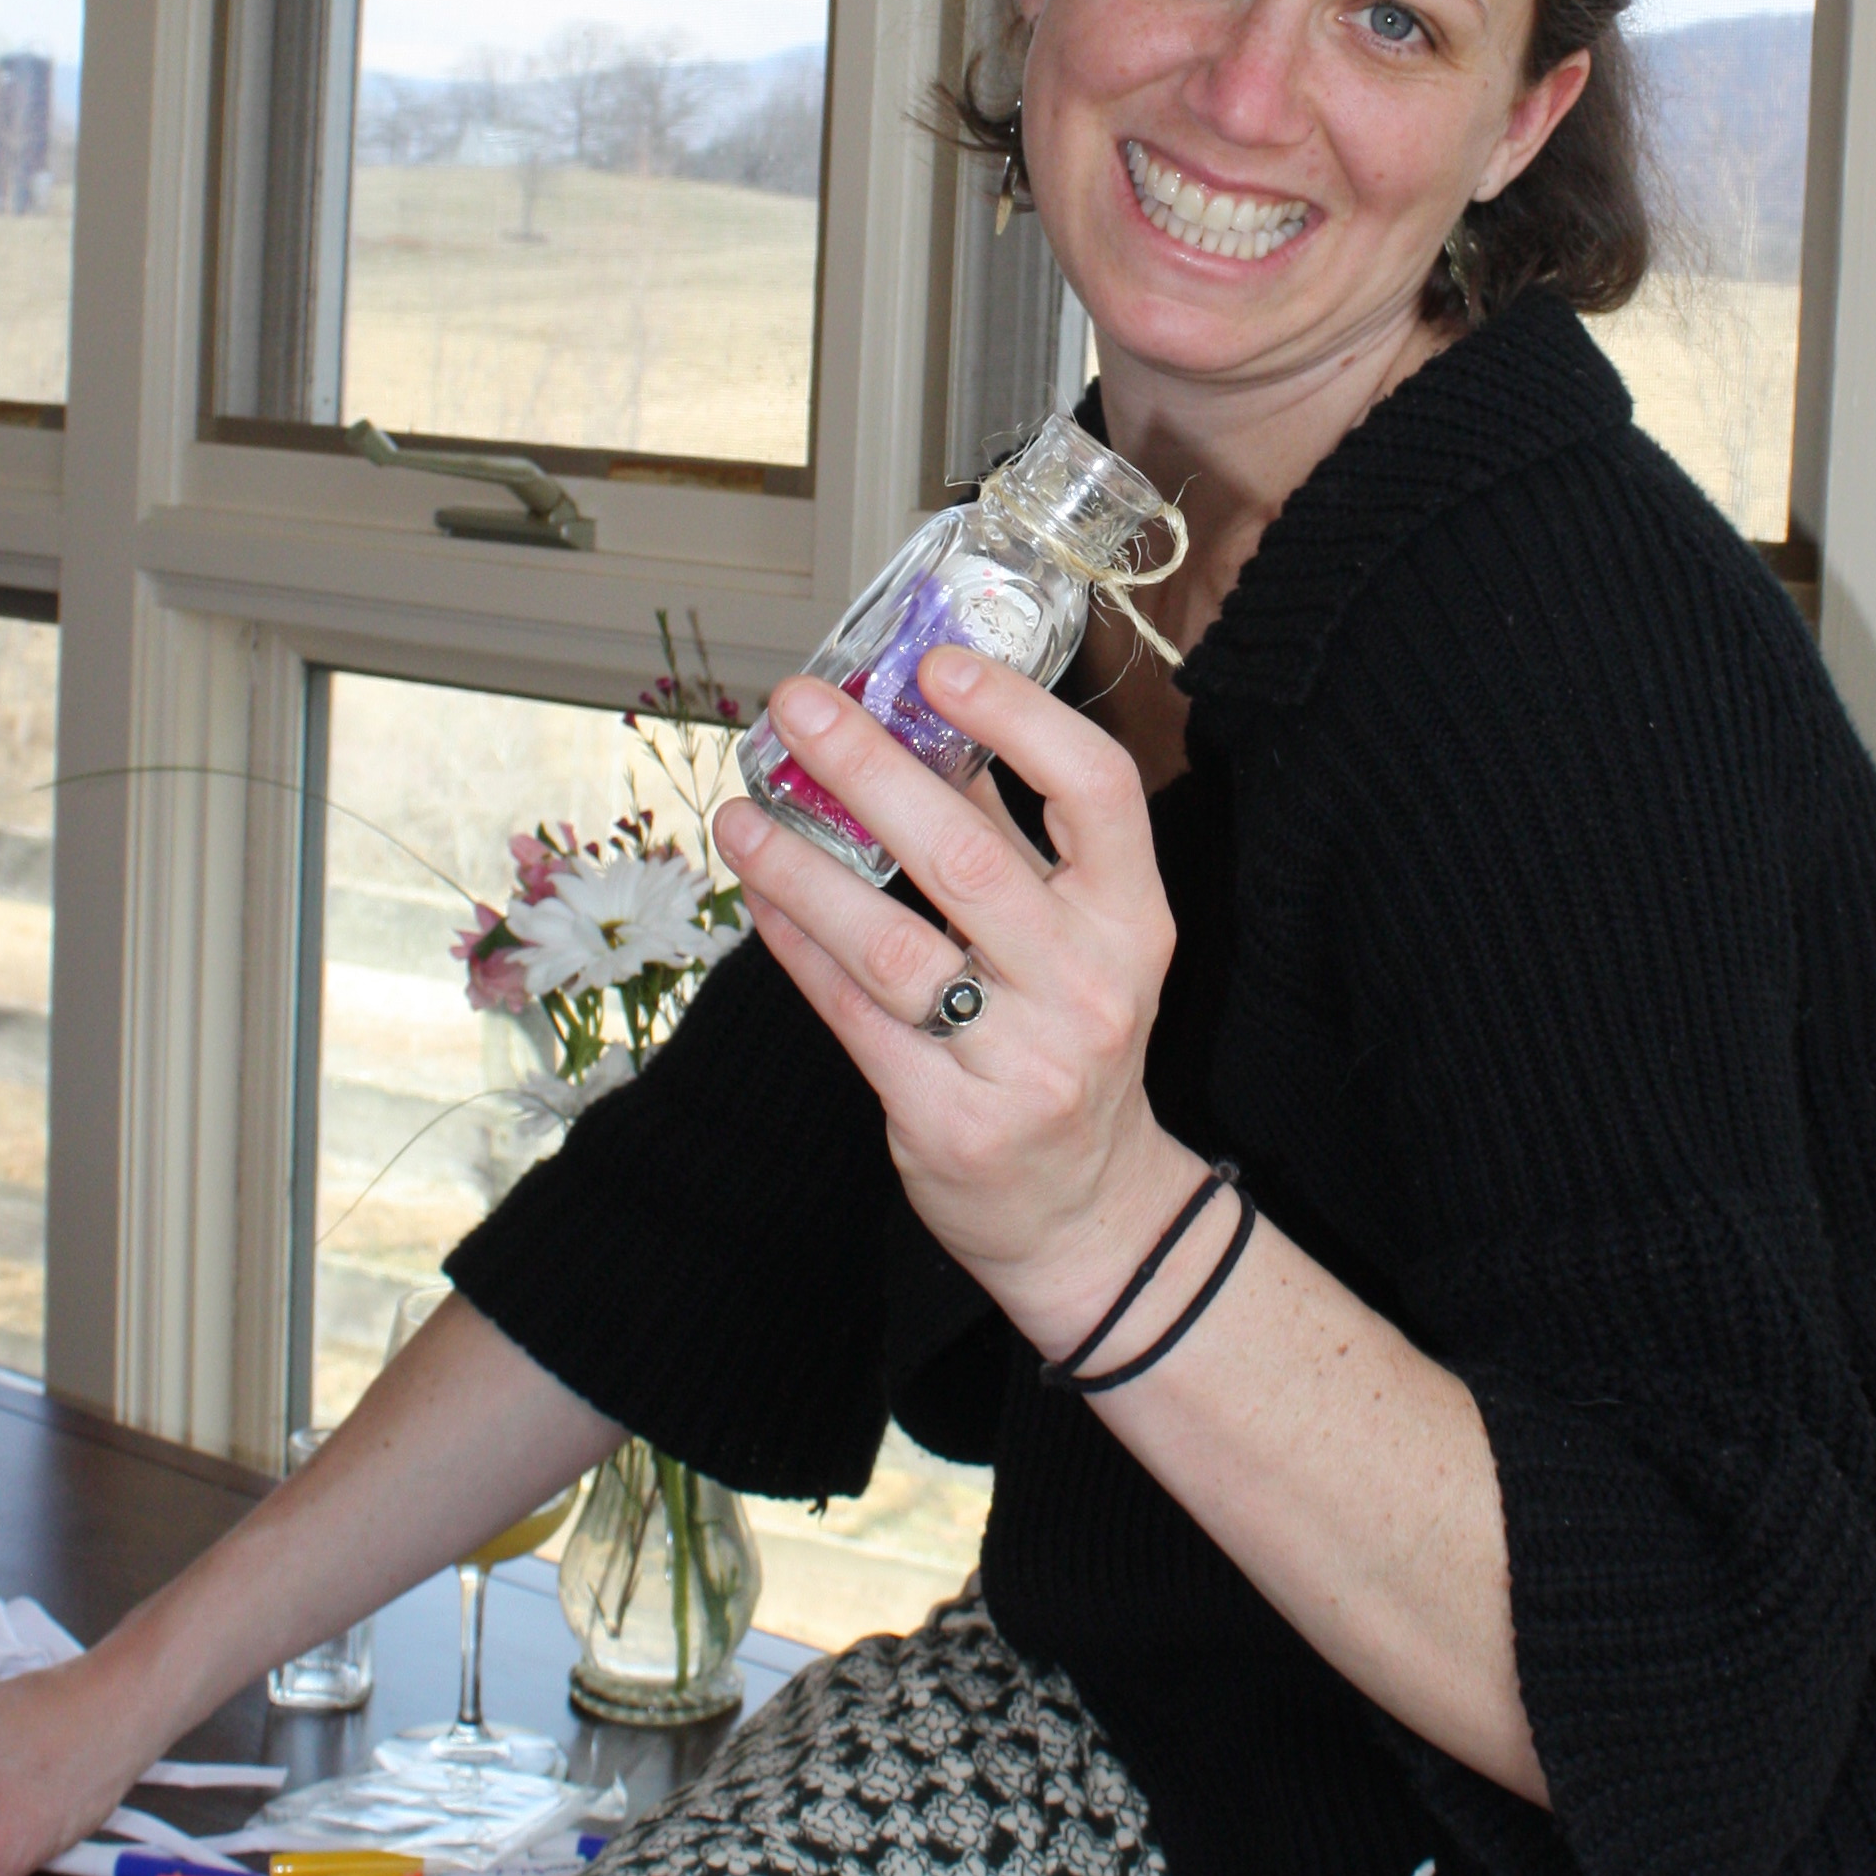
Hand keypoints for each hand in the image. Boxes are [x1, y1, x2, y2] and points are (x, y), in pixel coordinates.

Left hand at [713, 654, 1190, 1350]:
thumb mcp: (1079, 938)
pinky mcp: (951, 1120)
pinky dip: (800, 950)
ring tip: (741, 814)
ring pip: (893, 943)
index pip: (1096, 790)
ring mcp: (1023, 1058)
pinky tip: (759, 897)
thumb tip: (920, 722)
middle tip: (798, 707)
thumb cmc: (1071, 1043)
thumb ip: (1011, 839)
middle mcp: (1090, 983)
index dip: (1018, 717)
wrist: (1087, 1211)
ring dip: (803, 868)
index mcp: (1134, 919)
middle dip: (869, 769)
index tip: (936, 665)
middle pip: (968, 858)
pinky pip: (856, 1016)